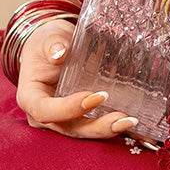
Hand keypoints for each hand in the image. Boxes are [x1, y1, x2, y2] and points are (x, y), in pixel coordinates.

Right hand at [16, 18, 139, 138]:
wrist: (54, 47)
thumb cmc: (46, 43)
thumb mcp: (48, 38)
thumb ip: (53, 44)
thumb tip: (60, 52)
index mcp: (31, 97)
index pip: (46, 111)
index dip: (69, 109)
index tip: (93, 97)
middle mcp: (46, 115)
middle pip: (69, 128)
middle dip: (96, 127)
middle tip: (121, 118)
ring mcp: (64, 119)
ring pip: (85, 131)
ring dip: (108, 130)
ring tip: (131, 122)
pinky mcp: (81, 118)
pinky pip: (97, 125)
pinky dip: (116, 127)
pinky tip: (138, 128)